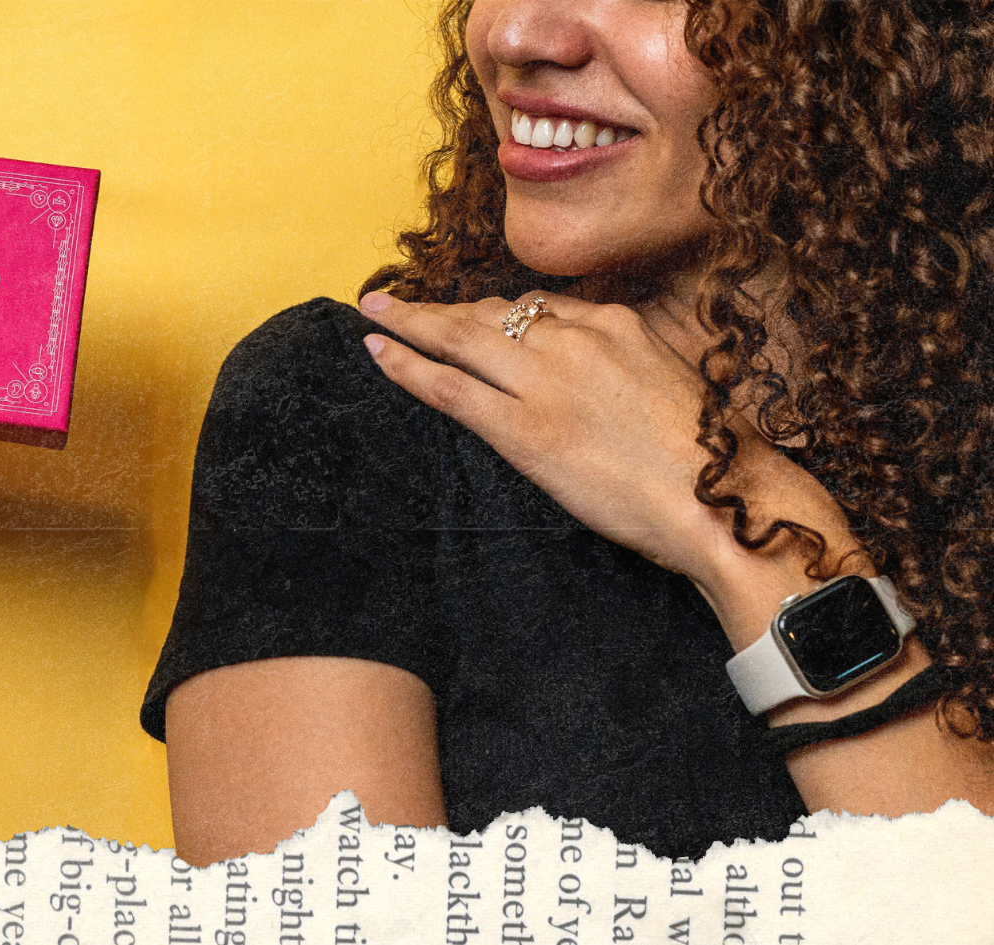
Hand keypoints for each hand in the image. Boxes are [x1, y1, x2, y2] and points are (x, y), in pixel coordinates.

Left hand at [356, 290, 858, 633]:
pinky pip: (448, 385)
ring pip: (460, 336)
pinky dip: (405, 364)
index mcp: (614, 324)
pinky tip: (377, 351)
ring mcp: (545, 380)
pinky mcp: (522, 428)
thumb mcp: (668, 383)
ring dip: (409, 321)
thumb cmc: (706, 458)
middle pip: (489, 310)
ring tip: (373, 312)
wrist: (722, 498)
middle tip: (392, 299)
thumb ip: (622, 366)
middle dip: (436, 305)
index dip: (492, 310)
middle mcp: (575, 338)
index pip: (539, 306)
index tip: (466, 313)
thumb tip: (592, 377)